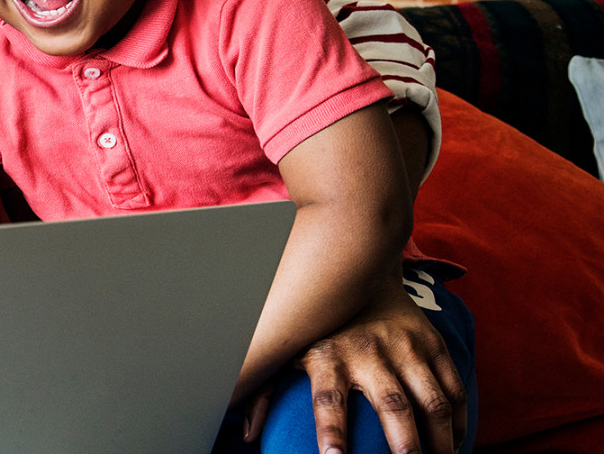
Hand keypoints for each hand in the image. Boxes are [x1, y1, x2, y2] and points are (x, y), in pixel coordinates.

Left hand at [246, 278, 466, 453]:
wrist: (359, 271)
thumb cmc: (317, 327)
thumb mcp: (284, 352)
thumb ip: (263, 393)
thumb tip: (247, 434)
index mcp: (327, 357)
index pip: (328, 400)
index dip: (331, 431)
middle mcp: (368, 351)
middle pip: (391, 404)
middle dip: (404, 442)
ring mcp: (405, 346)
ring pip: (432, 400)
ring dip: (441, 439)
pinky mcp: (432, 342)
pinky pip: (454, 387)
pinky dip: (460, 420)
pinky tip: (456, 442)